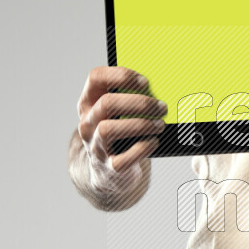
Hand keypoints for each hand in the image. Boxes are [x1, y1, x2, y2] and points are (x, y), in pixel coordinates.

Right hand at [76, 65, 166, 200]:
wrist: (110, 171)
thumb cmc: (120, 133)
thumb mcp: (118, 113)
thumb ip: (131, 98)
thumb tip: (161, 88)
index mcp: (89, 102)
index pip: (96, 78)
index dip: (121, 76)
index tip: (145, 81)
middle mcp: (88, 123)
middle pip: (106, 103)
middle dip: (138, 103)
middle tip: (161, 106)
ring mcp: (95, 146)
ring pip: (108, 130)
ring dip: (139, 125)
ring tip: (160, 124)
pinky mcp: (109, 167)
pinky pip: (123, 158)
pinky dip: (142, 148)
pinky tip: (154, 142)